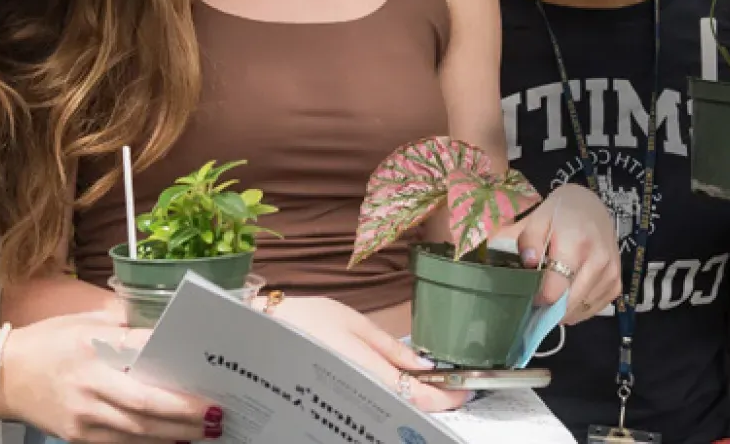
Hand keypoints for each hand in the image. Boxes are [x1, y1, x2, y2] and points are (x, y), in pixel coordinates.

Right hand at [0, 313, 220, 442]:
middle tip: (218, 414)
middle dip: (185, 413)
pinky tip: (175, 440)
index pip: (141, 358)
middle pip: (144, 405)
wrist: (1, 375)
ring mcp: (82, 416)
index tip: (206, 377)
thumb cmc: (49, 340)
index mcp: (92, 346)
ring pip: (137, 430)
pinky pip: (121, 443)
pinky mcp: (77, 437)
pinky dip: (150, 443)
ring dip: (175, 433)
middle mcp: (89, 384)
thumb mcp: (85, 320)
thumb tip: (165, 326)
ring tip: (208, 430)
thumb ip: (124, 323)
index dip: (174, 371)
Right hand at [268, 296, 467, 412]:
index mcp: (369, 372)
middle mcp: (359, 393)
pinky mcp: (336, 401)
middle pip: (407, 410)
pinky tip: (394, 388)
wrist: (262, 332)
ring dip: (411, 402)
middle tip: (450, 388)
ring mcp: (347, 401)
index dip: (448, 397)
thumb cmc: (306, 319)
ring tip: (425, 386)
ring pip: (389, 411)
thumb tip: (425, 365)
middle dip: (432, 402)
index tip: (466, 389)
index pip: (421, 397)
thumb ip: (391, 348)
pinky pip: (370, 406)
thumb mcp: (355, 323)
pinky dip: (389, 400)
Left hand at [513, 184, 620, 324]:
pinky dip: (579, 309)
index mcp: (576, 244)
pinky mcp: (617, 283)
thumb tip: (529, 263)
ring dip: (564, 311)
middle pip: (570, 303)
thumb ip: (529, 241)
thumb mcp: (538, 219)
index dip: (539, 298)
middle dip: (550, 309)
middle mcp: (598, 261)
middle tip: (536, 304)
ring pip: (582, 309)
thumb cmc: (560, 214)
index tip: (528, 296)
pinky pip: (595, 308)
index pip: (556, 288)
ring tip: (551, 298)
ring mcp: (611, 274)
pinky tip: (568, 299)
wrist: (591, 206)